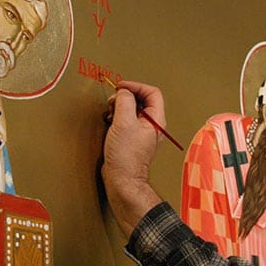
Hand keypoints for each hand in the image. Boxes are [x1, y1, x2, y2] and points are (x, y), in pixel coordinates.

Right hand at [102, 80, 164, 235]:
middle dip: (126, 96)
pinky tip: (109, 121)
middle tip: (113, 100)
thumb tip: (123, 92)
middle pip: (142, 100)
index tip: (121, 87)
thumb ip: (124, 102)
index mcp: (156, 120)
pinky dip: (117, 116)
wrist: (122, 179)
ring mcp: (142, 133)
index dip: (136, 86)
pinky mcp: (132, 139)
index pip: (152, 93)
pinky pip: (127, 120)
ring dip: (120, 106)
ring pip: (133, 110)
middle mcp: (152, 126)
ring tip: (110, 112)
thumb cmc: (126, 155)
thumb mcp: (123, 122)